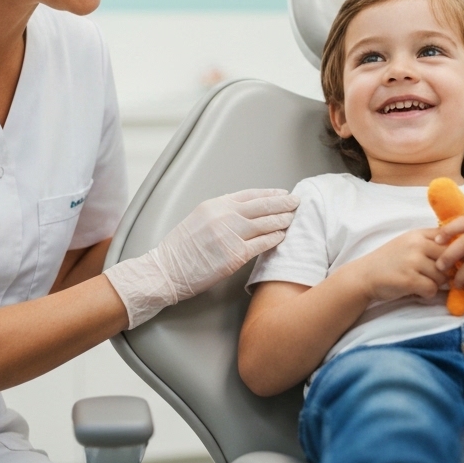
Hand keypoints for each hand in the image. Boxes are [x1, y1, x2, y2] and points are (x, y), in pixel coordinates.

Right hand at [105, 189, 298, 327]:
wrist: (166, 270)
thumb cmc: (180, 249)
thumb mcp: (198, 219)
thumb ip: (220, 213)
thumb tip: (243, 212)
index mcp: (214, 205)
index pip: (249, 194)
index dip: (269, 193)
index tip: (281, 192)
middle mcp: (224, 216)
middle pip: (262, 205)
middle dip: (282, 202)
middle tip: (297, 201)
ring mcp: (230, 235)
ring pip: (265, 223)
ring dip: (282, 219)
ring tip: (294, 217)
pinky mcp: (234, 256)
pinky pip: (261, 244)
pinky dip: (274, 238)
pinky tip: (283, 236)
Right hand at [346, 228, 448, 302]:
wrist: (365, 275)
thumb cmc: (389, 261)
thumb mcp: (408, 243)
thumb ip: (430, 242)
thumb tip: (459, 251)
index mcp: (418, 234)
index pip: (449, 238)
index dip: (454, 252)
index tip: (449, 261)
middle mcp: (416, 244)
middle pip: (450, 258)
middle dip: (446, 271)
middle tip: (435, 276)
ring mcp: (412, 261)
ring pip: (443, 276)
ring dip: (435, 283)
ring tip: (421, 282)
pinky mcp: (409, 279)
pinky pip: (432, 289)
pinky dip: (427, 293)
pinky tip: (416, 290)